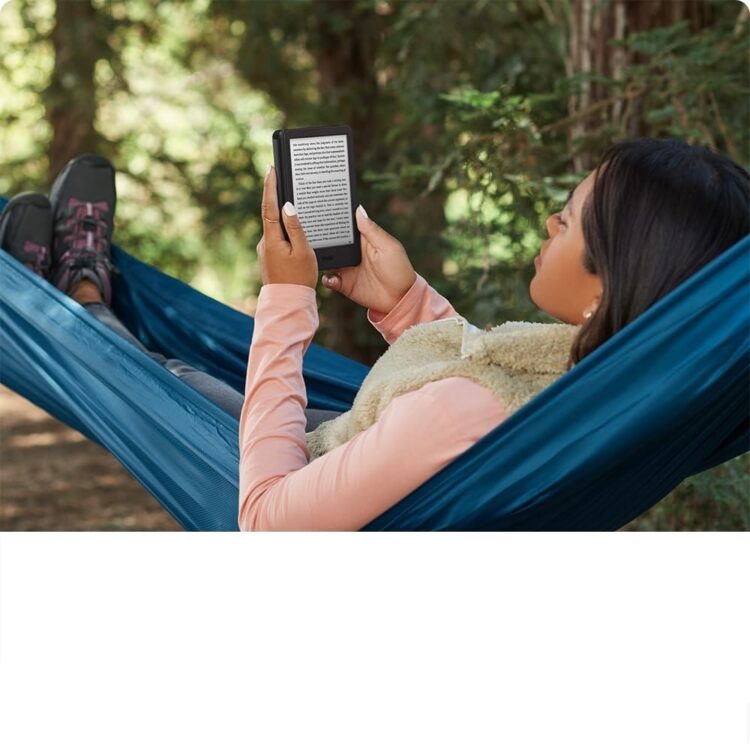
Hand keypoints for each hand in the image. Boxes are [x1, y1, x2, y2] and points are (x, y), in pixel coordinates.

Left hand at [256, 165, 318, 288]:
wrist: (288, 303)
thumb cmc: (299, 279)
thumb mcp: (303, 251)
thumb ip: (295, 227)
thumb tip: (288, 206)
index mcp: (272, 239)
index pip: (269, 206)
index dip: (270, 186)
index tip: (271, 169)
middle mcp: (265, 243)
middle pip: (271, 214)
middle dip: (277, 197)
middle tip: (282, 177)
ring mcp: (266, 250)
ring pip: (275, 227)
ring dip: (283, 216)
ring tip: (295, 204)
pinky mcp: (270, 257)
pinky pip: (278, 238)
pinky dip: (285, 231)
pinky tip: (295, 233)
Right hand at [322, 206, 416, 314]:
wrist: (399, 300)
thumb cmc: (399, 270)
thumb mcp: (388, 247)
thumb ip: (372, 230)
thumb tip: (359, 209)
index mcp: (363, 240)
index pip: (345, 227)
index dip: (334, 220)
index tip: (321, 212)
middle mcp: (352, 253)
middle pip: (332, 243)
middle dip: (321, 240)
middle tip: (311, 237)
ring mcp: (346, 268)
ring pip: (327, 261)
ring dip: (320, 259)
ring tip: (316, 258)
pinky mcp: (344, 284)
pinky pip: (329, 280)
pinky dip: (326, 279)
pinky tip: (331, 278)